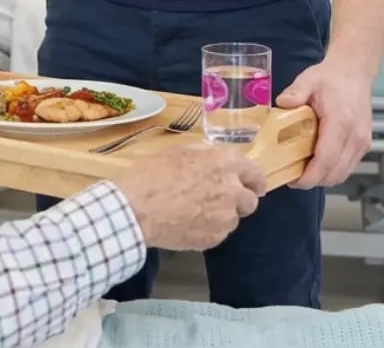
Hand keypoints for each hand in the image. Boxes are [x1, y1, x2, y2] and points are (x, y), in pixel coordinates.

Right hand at [115, 145, 266, 250]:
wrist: (137, 208)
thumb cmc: (151, 174)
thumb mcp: (177, 152)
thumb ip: (204, 155)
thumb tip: (215, 160)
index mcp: (223, 164)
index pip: (254, 173)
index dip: (253, 180)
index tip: (252, 185)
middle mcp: (232, 191)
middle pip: (250, 200)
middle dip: (238, 199)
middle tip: (217, 198)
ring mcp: (225, 218)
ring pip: (233, 218)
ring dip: (221, 214)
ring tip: (194, 211)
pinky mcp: (215, 239)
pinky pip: (218, 232)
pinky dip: (208, 228)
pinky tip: (187, 222)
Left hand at [277, 57, 372, 187]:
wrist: (353, 73)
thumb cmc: (330, 77)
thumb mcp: (308, 80)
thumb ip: (295, 93)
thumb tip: (282, 104)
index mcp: (340, 122)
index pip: (326, 159)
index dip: (310, 175)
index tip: (293, 180)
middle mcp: (354, 137)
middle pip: (334, 172)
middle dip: (312, 180)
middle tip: (290, 177)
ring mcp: (361, 142)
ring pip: (342, 173)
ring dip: (322, 177)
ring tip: (300, 171)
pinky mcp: (363, 144)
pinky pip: (348, 166)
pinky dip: (332, 171)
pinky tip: (316, 163)